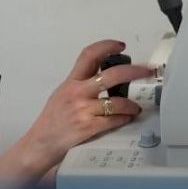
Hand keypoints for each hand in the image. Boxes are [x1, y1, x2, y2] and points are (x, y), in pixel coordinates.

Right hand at [24, 40, 155, 166]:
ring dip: (131, 104)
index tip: (120, 45)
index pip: (89, 55)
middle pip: (111, 75)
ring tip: (135, 106)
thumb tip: (104, 75)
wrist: (41, 143)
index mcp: (71, 82)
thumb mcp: (63, 93)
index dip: (106, 46)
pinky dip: (124, 118)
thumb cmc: (53, 120)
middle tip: (146, 70)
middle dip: (133, 71)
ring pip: (117, 101)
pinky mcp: (88, 127)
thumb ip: (81, 83)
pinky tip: (127, 118)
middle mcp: (77, 92)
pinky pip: (114, 120)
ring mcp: (83, 110)